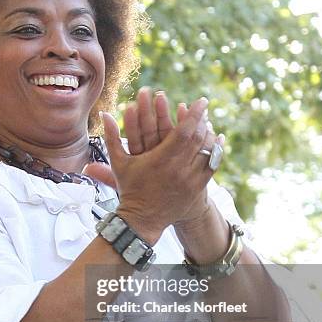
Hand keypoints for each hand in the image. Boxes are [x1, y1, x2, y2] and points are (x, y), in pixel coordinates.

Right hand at [85, 89, 215, 242]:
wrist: (141, 220)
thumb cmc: (129, 189)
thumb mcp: (119, 163)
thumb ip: (112, 136)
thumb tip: (104, 113)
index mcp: (161, 160)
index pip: (184, 131)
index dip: (194, 114)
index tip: (201, 101)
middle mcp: (178, 169)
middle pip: (198, 138)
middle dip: (203, 120)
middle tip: (204, 107)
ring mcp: (190, 180)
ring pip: (207, 151)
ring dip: (209, 134)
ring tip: (209, 122)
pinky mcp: (196, 189)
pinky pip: (212, 166)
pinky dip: (216, 151)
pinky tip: (217, 140)